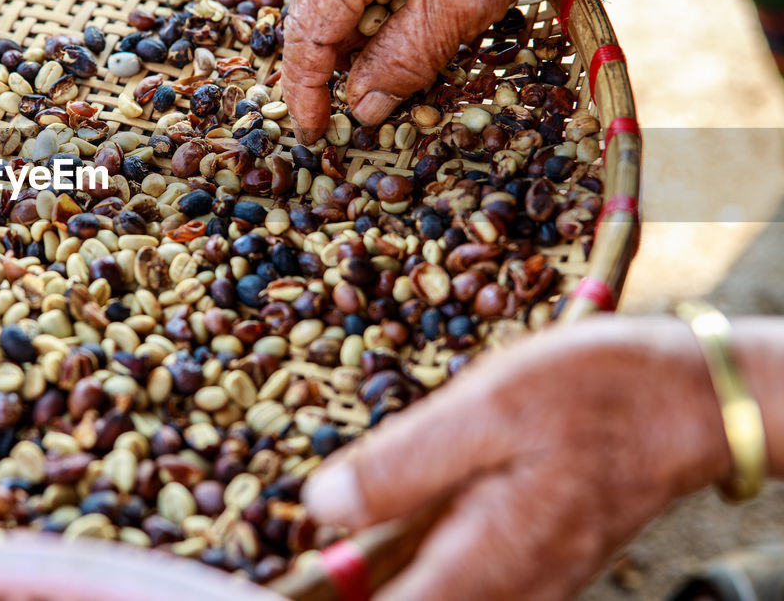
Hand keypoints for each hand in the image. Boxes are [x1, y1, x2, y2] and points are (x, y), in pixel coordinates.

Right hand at [281, 0, 677, 142]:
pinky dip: (363, 13)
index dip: (307, 90)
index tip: (314, 134)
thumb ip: (403, 62)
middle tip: (349, 115)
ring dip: (350, 41)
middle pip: (310, 15)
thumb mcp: (460, 7)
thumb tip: (361, 108)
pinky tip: (391, 31)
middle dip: (330, 68)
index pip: (310, 31)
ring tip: (381, 73)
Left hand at [302, 318, 731, 600]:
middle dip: (346, 576)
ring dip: (378, 562)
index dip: (326, 594)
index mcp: (486, 558)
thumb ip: (402, 465)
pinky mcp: (533, 558)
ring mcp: (524, 579)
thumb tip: (321, 508)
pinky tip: (395, 506)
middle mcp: (507, 587)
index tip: (283, 575)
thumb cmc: (597, 393)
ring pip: (429, 589)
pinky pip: (460, 572)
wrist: (690, 400)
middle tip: (300, 538)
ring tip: (338, 518)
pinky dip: (415, 549)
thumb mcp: (488, 408)